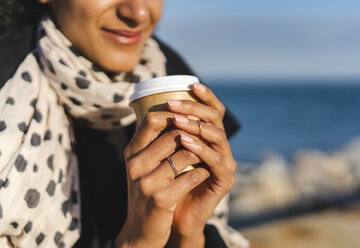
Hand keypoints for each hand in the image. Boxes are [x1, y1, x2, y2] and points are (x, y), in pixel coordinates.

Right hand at [115, 111, 210, 247]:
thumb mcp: (143, 167)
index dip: (174, 114)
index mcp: (131, 152)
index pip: (151, 120)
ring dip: (202, 153)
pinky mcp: (161, 199)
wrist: (140, 230)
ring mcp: (147, 182)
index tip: (190, 116)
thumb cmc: (146, 193)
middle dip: (194, 133)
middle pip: (172, 134)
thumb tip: (176, 117)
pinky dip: (203, 172)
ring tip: (208, 154)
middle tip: (206, 135)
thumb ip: (153, 144)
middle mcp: (136, 164)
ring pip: (185, 154)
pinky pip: (191, 177)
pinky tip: (206, 173)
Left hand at [166, 83, 236, 246]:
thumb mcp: (165, 153)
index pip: (213, 112)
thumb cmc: (168, 181)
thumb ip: (167, 133)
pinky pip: (215, 160)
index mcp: (210, 138)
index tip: (191, 84)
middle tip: (173, 105)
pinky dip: (200, 148)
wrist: (173, 215)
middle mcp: (221, 147)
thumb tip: (152, 108)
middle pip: (215, 120)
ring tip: (177, 121)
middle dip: (195, 108)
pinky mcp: (225, 179)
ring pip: (217, 137)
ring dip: (196, 126)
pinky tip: (184, 141)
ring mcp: (225, 163)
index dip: (206, 97)